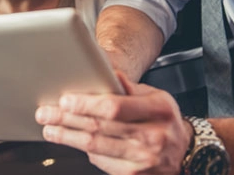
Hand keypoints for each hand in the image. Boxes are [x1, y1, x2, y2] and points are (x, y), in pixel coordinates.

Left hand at [35, 72, 191, 174]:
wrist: (188, 153)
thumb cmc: (166, 121)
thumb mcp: (157, 97)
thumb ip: (130, 87)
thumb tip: (106, 70)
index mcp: (157, 110)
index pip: (114, 107)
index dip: (86, 104)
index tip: (65, 100)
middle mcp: (152, 137)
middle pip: (100, 128)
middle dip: (67, 120)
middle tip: (46, 113)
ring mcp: (143, 160)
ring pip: (96, 148)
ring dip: (68, 138)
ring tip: (50, 129)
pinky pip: (102, 163)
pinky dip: (86, 152)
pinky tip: (73, 142)